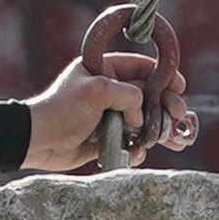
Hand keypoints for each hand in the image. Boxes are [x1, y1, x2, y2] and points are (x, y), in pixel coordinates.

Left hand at [22, 37, 192, 172]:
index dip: (162, 74)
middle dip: (166, 106)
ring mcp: (109, 115)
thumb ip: (127, 95)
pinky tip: (140, 152)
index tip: (179, 85)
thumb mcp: (96, 91)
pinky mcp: (107, 138)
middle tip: (180, 116)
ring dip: (159, 129)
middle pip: (148, 95)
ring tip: (176, 140)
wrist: (38, 141)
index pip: (140, 67)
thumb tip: (142, 114)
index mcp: (103, 71)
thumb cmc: (61, 110)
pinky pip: (131, 142)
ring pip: (143, 121)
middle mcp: (108, 91)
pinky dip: (138, 148)